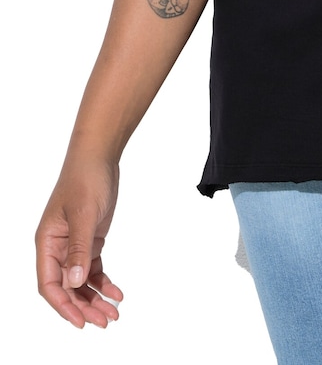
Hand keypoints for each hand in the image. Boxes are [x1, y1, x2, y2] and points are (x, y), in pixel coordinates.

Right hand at [36, 156, 122, 328]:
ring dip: (95, 299)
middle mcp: (57, 248)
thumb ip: (79, 249)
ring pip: (80, 282)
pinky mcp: (89, 240)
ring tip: (113, 314)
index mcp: (47, 243)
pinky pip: (93, 269)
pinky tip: (116, 293)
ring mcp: (73, 245)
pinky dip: (103, 282)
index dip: (63, 305)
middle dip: (84, 307)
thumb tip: (74, 283)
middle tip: (104, 321)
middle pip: (67, 288)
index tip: (81, 321)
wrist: (99, 157)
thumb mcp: (84, 214)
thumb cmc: (85, 179)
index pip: (49, 284)